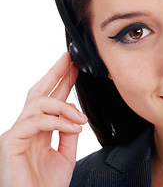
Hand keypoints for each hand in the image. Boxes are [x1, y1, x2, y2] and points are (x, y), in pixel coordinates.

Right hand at [0, 53, 87, 186]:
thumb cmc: (46, 185)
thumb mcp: (66, 154)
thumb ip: (68, 133)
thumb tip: (75, 116)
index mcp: (38, 130)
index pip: (49, 99)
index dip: (62, 81)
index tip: (74, 67)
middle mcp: (25, 128)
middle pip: (37, 92)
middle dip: (54, 73)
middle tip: (69, 60)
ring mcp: (16, 133)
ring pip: (39, 104)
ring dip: (65, 107)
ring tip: (81, 119)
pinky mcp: (10, 142)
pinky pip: (35, 122)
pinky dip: (58, 122)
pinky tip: (74, 128)